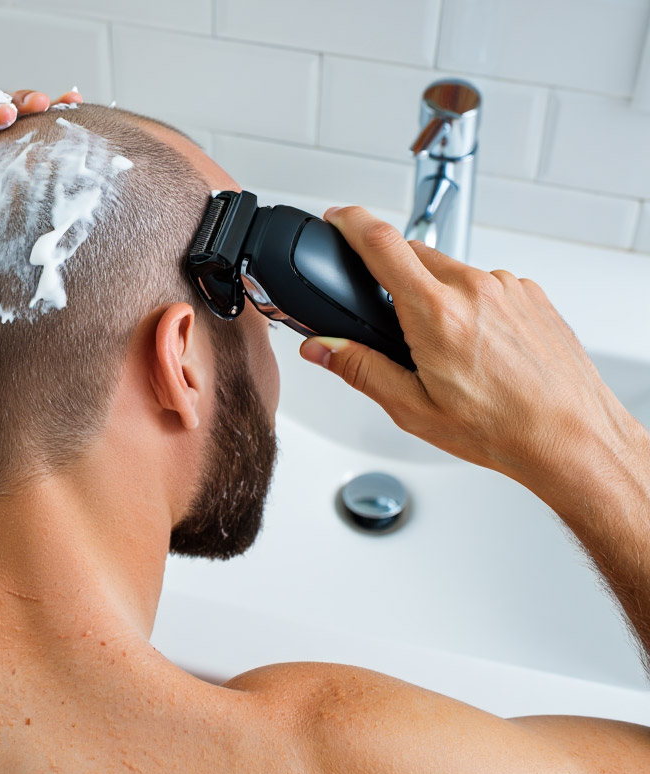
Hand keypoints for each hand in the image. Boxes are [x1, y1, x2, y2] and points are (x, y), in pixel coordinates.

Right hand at [299, 206, 635, 483]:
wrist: (572, 437)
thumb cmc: (502, 428)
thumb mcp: (413, 408)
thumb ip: (360, 369)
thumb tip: (322, 347)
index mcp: (436, 314)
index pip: (382, 244)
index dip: (352, 222)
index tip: (338, 216)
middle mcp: (474, 289)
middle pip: (414, 255)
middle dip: (393, 277)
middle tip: (395, 323)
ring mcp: (508, 287)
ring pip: (451, 270)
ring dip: (435, 294)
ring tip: (448, 349)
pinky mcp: (530, 294)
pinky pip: (486, 284)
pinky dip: (471, 304)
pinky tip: (480, 347)